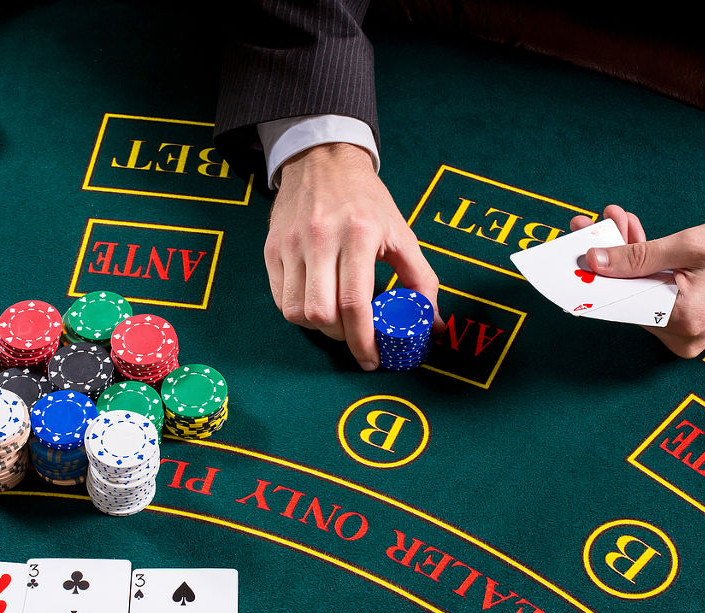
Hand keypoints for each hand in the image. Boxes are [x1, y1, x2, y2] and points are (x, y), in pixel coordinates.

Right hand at [266, 143, 442, 370]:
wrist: (322, 161)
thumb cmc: (366, 200)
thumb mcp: (401, 232)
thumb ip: (421, 280)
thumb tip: (432, 325)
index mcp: (359, 234)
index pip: (354, 304)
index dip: (363, 341)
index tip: (372, 359)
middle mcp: (320, 239)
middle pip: (321, 314)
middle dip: (342, 337)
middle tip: (356, 336)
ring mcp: (290, 245)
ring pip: (296, 312)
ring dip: (318, 328)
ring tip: (337, 320)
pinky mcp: (272, 249)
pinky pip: (280, 298)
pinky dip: (300, 312)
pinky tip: (318, 303)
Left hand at [569, 205, 704, 357]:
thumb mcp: (688, 244)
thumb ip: (637, 255)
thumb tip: (593, 260)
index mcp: (683, 319)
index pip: (617, 303)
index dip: (588, 275)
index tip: (568, 250)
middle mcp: (680, 338)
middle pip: (623, 297)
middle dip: (606, 256)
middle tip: (591, 222)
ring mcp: (683, 336)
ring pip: (635, 294)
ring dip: (624, 258)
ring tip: (617, 220)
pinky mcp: (685, 327)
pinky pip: (651, 297)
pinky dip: (642, 270)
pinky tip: (633, 237)